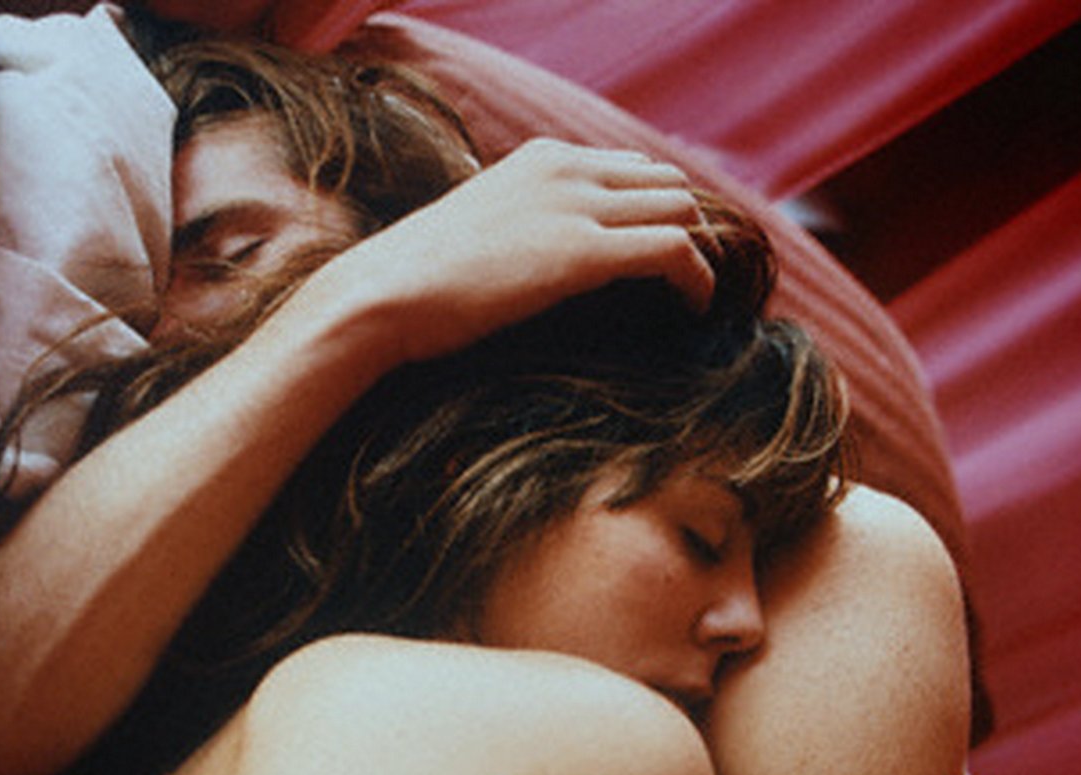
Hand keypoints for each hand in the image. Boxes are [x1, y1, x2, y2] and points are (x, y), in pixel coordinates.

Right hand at [299, 138, 714, 372]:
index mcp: (540, 157)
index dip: (657, 212)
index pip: (631, 168)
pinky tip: (700, 310)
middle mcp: (567, 167)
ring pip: (682, 209)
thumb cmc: (413, 283)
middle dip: (687, 229)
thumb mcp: (476, 234)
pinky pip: (676, 251)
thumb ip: (519, 228)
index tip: (660, 256)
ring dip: (700, 253)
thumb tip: (537, 262)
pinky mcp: (586, 253)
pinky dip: (699, 279)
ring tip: (694, 298)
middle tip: (686, 285)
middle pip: (667, 183)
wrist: (380, 297)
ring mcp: (578, 206)